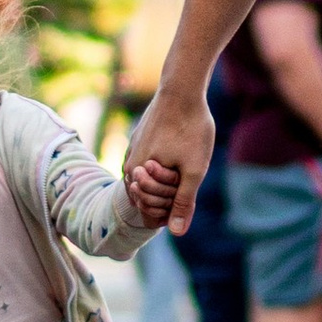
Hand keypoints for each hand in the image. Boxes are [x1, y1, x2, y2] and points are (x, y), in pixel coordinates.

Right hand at [127, 83, 214, 233]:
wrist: (182, 90)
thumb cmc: (190, 129)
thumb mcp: (194, 170)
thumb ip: (184, 203)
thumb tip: (177, 232)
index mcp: (136, 176)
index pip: (151, 212)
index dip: (174, 209)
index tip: (188, 190)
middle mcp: (128, 166)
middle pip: (149, 198)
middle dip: (171, 194)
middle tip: (187, 172)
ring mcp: (131, 152)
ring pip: (150, 182)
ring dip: (169, 180)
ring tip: (184, 160)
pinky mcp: (138, 141)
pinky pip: (149, 166)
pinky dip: (164, 168)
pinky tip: (178, 151)